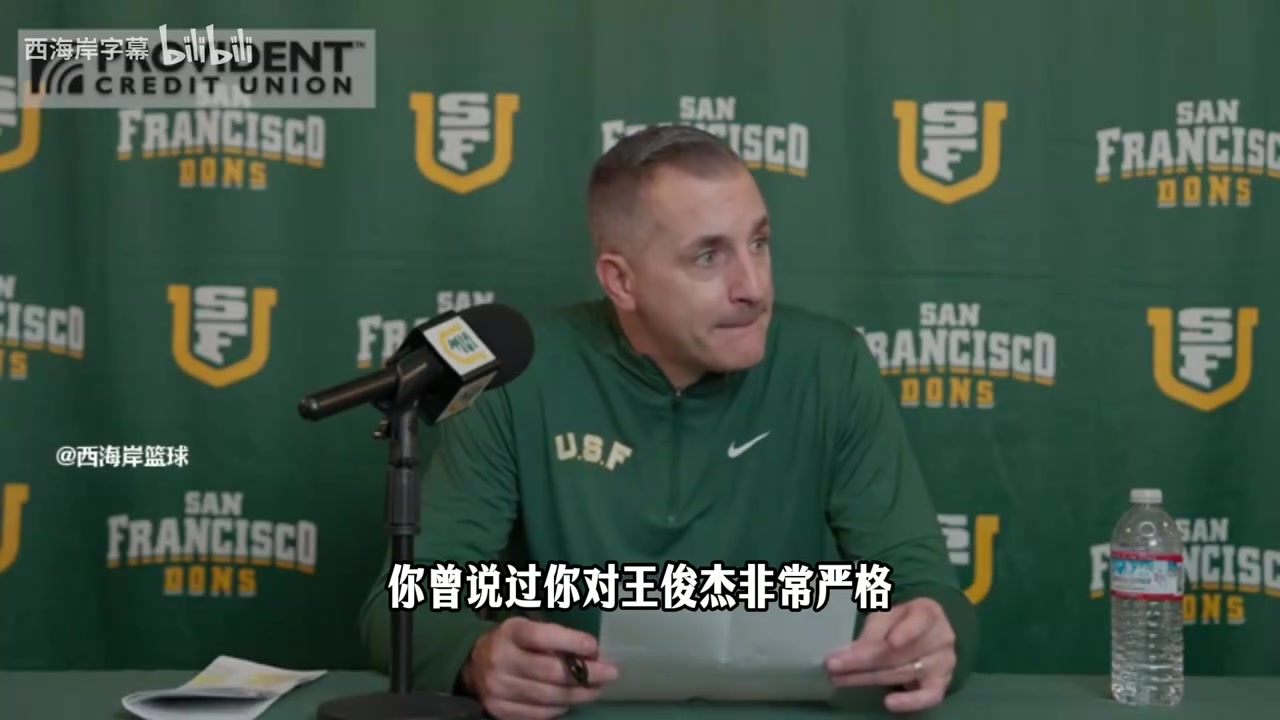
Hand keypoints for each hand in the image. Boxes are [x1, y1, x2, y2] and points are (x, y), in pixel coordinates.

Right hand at [463, 616, 618, 719]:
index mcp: (510, 633)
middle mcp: (500, 660)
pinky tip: (572, 699)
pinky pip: (539, 714)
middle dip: (586, 674)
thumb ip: (555, 637)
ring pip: (548, 697)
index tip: (595, 647)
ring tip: (596, 688)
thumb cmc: (512, 642)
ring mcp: (498, 688)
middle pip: (550, 672)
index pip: (542, 637)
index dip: (571, 642)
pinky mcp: (499, 710)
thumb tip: (592, 652)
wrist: (473, 664)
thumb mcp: (527, 628)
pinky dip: (560, 708)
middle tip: (610, 672)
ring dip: (579, 694)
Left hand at [824, 597, 956, 712]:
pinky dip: (909, 701)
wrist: (927, 636)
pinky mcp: (940, 684)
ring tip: (840, 679)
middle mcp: (941, 637)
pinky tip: (889, 703)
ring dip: (868, 678)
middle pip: (900, 652)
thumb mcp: (886, 617)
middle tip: (833, 665)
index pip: (918, 621)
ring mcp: (944, 662)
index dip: (906, 631)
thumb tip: (850, 652)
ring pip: (903, 672)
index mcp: (928, 612)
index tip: (891, 642)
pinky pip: (928, 697)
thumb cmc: (902, 621)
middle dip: (863, 660)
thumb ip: (872, 632)